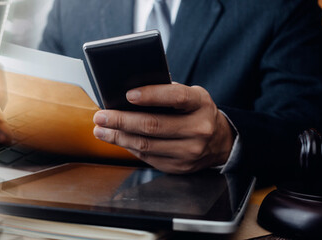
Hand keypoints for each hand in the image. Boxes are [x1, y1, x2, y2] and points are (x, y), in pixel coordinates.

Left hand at [91, 83, 234, 172]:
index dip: (151, 95)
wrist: (220, 142)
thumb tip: (128, 95)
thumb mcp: (191, 97)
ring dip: (118, 137)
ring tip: (101, 130)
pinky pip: (147, 157)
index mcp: (200, 104)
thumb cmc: (196, 112)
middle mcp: (199, 129)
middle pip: (153, 125)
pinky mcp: (180, 167)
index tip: (128, 95)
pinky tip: (118, 140)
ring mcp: (190, 151)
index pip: (176, 97)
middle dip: (121, 121)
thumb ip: (166, 92)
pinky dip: (129, 148)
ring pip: (146, 145)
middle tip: (101, 116)